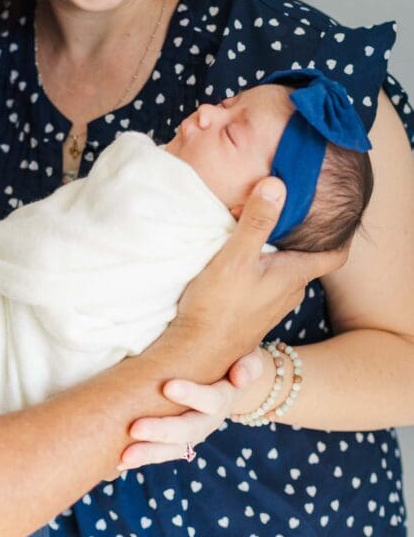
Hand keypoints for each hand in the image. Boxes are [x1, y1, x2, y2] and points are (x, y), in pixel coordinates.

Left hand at [118, 350, 263, 467]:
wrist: (235, 380)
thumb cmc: (231, 360)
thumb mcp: (246, 358)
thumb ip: (248, 366)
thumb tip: (240, 377)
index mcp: (224, 397)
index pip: (210, 399)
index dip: (191, 395)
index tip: (168, 387)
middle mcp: (210, 420)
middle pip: (188, 430)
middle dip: (162, 430)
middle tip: (136, 428)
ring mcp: (195, 433)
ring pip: (175, 448)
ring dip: (149, 452)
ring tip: (124, 456)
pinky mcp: (182, 441)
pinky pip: (163, 452)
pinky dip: (143, 457)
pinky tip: (120, 461)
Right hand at [173, 176, 347, 362]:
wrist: (197, 351)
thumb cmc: (218, 307)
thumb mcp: (236, 257)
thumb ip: (257, 222)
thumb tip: (278, 184)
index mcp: (294, 275)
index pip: (335, 254)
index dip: (341, 233)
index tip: (336, 213)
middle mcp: (290, 290)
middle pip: (307, 257)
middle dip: (300, 233)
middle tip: (287, 206)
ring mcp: (272, 303)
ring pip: (285, 268)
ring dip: (277, 248)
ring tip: (260, 224)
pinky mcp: (254, 310)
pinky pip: (267, 279)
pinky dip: (261, 262)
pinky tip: (242, 254)